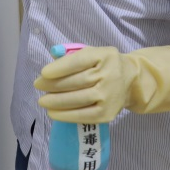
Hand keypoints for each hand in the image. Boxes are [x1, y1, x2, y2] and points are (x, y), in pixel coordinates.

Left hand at [34, 44, 169, 123]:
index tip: (43, 73)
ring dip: (56, 101)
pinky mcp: (107, 113)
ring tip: (43, 101)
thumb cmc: (104, 65)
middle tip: (38, 86)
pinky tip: (53, 113)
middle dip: (53, 85)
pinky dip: (65, 115)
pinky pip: (83, 116)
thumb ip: (72, 56)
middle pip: (76, 81)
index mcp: (104, 55)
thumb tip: (51, 64)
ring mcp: (109, 96)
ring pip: (77, 99)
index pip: (79, 61)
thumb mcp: (93, 53)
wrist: (131, 81)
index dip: (59, 68)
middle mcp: (109, 74)